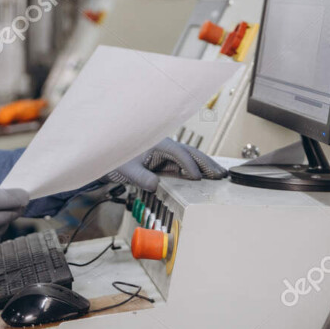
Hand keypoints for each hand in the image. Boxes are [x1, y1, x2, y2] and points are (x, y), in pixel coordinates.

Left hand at [104, 138, 227, 190]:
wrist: (107, 153)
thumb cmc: (115, 157)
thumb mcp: (126, 169)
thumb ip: (141, 178)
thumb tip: (156, 186)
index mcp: (156, 142)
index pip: (178, 152)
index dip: (188, 165)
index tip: (197, 177)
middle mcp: (164, 145)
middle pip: (190, 152)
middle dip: (206, 163)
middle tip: (221, 175)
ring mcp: (166, 152)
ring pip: (190, 157)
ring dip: (206, 165)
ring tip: (221, 174)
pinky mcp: (166, 161)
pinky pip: (184, 163)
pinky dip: (197, 168)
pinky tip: (206, 176)